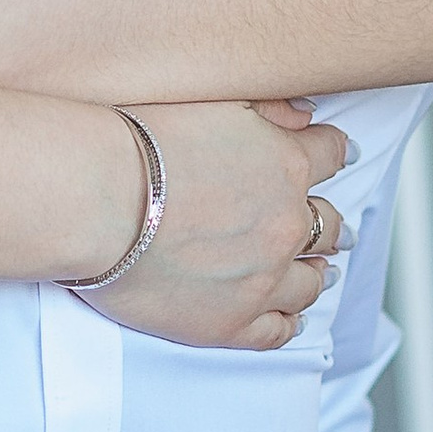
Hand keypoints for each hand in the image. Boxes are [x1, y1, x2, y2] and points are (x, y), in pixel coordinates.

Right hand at [82, 102, 346, 351]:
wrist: (95, 201)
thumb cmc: (138, 144)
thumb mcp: (214, 100)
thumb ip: (269, 106)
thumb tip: (306, 116)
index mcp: (285, 165)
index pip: (331, 154)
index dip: (333, 152)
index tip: (337, 156)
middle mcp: (285, 225)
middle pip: (329, 224)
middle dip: (329, 221)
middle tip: (331, 226)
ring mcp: (261, 279)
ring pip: (310, 282)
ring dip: (317, 273)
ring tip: (319, 272)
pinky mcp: (229, 323)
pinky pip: (275, 331)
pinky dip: (288, 322)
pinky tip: (290, 318)